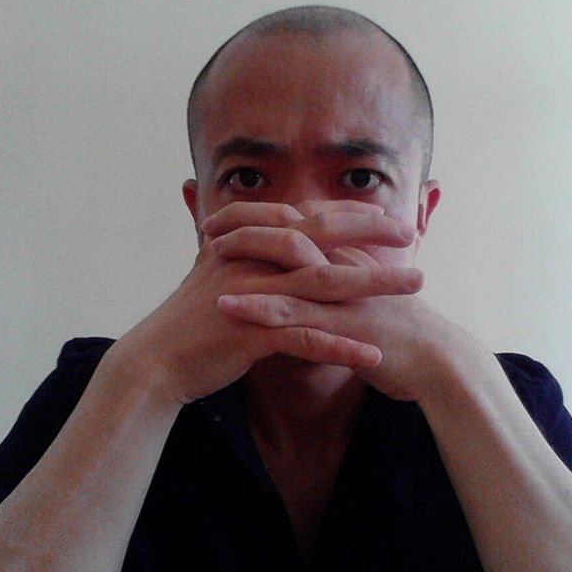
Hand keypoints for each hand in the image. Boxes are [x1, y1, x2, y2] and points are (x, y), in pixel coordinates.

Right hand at [103, 200, 422, 405]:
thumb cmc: (192, 319)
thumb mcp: (219, 273)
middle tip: (409, 231)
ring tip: (416, 284)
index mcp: (246, 242)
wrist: (154, 359)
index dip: (346, 212)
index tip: (381, 213)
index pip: (304, 216)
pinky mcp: (248, 333)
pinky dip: (339, 348)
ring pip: (322, 282)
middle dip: (369, 230)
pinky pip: (302, 339)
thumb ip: (248, 251)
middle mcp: (250, 259)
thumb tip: (275, 241)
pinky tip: (373, 357)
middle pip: (319, 236)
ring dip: (373, 282)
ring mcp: (251, 293)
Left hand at [206, 201, 488, 404]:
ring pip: (289, 266)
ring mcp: (344, 294)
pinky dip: (259, 308)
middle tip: (208, 225)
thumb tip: (313, 287)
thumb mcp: (366, 300)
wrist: (438, 361)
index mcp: (348, 258)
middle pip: (289, 232)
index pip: (299, 224)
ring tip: (209, 253)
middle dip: (247, 223)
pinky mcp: (343, 326)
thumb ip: (340, 289)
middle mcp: (344, 267)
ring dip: (247, 256)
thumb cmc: (399, 332)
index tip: (228, 217)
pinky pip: (295, 314)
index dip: (262, 217)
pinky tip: (227, 306)